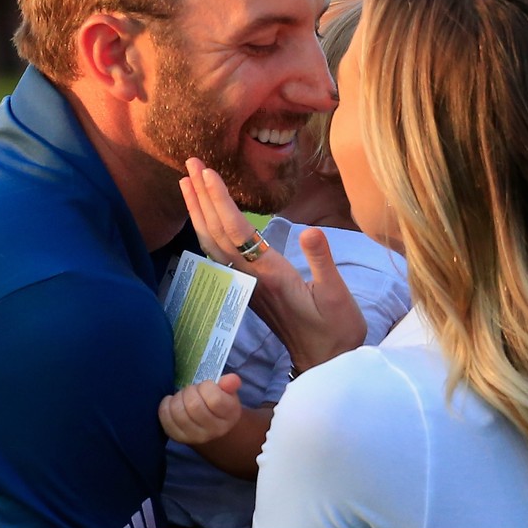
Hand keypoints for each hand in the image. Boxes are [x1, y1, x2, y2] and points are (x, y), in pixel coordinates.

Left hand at [158, 373, 242, 444]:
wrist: (210, 425)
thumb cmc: (218, 403)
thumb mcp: (227, 392)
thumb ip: (229, 384)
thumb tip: (231, 379)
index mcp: (230, 415)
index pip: (215, 399)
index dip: (207, 387)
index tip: (207, 386)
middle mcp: (215, 430)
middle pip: (194, 406)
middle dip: (190, 391)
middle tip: (193, 390)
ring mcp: (196, 437)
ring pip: (178, 413)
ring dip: (177, 398)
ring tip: (183, 396)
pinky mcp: (179, 438)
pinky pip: (166, 420)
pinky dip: (165, 407)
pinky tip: (171, 402)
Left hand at [180, 158, 365, 371]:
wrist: (327, 363)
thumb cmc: (337, 329)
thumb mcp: (338, 295)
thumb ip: (322, 262)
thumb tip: (311, 230)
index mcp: (271, 274)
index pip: (237, 232)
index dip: (220, 201)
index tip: (207, 174)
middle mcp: (252, 278)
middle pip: (217, 233)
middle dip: (201, 197)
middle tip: (189, 164)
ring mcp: (248, 285)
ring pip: (214, 244)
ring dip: (199, 212)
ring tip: (188, 183)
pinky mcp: (250, 290)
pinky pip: (220, 255)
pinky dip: (208, 231)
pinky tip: (204, 220)